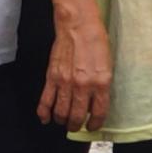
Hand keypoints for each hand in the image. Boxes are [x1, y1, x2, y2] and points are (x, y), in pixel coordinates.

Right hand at [39, 5, 111, 129]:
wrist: (78, 26)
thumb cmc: (96, 42)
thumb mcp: (108, 65)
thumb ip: (102, 86)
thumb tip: (94, 103)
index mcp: (101, 83)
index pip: (99, 113)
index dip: (96, 124)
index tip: (93, 126)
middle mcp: (83, 86)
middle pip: (77, 117)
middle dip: (77, 126)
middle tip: (76, 126)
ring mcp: (66, 83)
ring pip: (61, 113)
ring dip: (62, 121)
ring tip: (64, 121)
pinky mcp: (52, 77)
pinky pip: (45, 101)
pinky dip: (44, 113)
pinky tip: (45, 119)